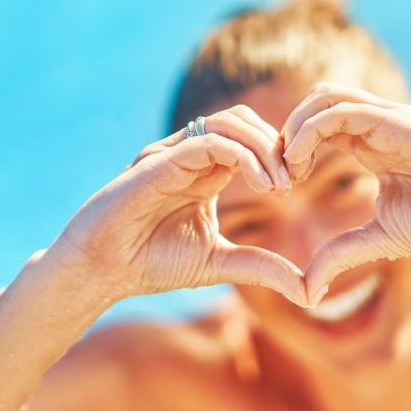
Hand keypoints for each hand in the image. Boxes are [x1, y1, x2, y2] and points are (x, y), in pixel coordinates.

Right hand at [52, 105, 307, 306]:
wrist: (101, 271)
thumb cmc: (151, 263)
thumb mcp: (220, 264)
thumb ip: (262, 268)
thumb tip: (310, 291)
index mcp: (205, 171)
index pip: (251, 138)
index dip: (280, 154)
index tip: (298, 183)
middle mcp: (189, 155)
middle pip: (244, 119)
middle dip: (276, 145)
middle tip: (294, 180)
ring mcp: (171, 154)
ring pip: (228, 123)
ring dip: (263, 148)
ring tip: (280, 184)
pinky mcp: (157, 163)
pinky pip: (207, 143)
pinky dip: (242, 156)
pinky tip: (261, 185)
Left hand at [281, 83, 410, 302]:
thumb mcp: (378, 240)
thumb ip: (340, 254)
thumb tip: (308, 291)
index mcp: (370, 146)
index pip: (316, 128)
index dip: (291, 151)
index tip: (281, 187)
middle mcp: (374, 126)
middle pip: (313, 104)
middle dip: (285, 133)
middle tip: (277, 175)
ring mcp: (385, 119)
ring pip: (322, 96)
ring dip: (293, 127)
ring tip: (287, 166)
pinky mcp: (395, 120)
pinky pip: (339, 110)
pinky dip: (309, 130)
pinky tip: (300, 162)